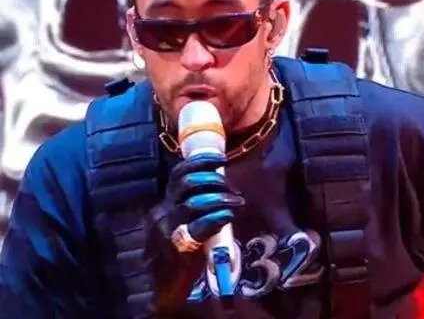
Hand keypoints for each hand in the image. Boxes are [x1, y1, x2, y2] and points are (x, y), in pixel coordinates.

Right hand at [144, 152, 244, 312]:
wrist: (164, 288)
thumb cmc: (179, 255)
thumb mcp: (182, 225)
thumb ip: (195, 206)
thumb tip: (222, 186)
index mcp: (163, 206)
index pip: (178, 173)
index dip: (200, 162)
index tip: (221, 158)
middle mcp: (161, 213)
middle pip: (188, 183)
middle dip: (216, 181)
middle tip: (234, 190)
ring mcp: (166, 230)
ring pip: (195, 202)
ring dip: (222, 198)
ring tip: (238, 202)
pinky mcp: (176, 245)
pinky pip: (200, 224)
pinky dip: (218, 216)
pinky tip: (228, 216)